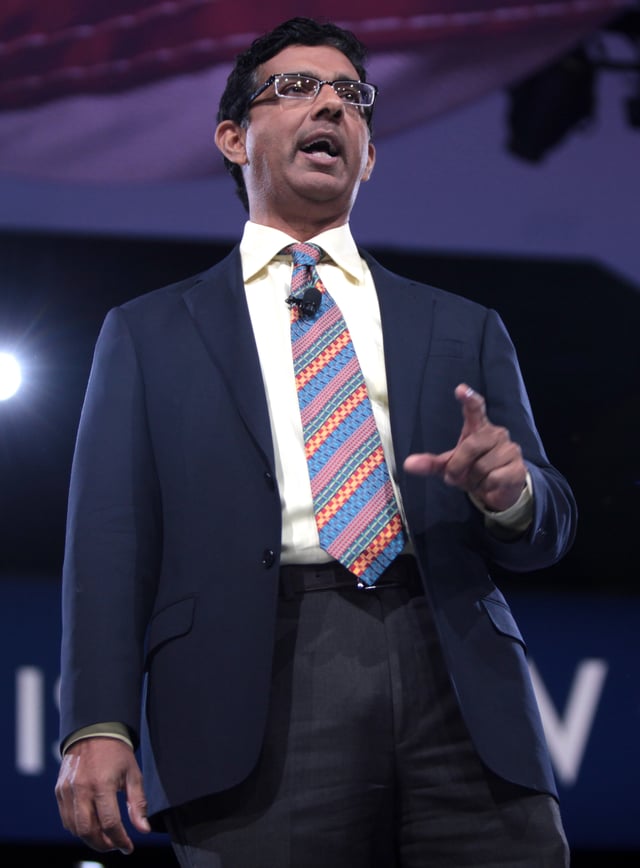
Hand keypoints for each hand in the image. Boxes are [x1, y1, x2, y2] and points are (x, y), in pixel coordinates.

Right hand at [55, 737, 150, 853]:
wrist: (94, 730)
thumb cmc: (116, 752)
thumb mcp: (133, 774)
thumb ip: (138, 803)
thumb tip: (143, 830)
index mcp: (102, 784)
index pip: (110, 823)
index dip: (120, 840)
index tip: (128, 847)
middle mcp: (81, 789)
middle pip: (88, 831)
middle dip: (103, 845)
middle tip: (115, 845)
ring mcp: (67, 791)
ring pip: (74, 828)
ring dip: (90, 838)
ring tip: (105, 838)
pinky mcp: (59, 791)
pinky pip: (66, 818)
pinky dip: (78, 828)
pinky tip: (91, 825)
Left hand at [403, 383, 526, 511]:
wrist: (498, 491)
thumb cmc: (471, 471)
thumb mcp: (448, 467)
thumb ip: (430, 464)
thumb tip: (408, 464)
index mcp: (478, 428)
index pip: (475, 408)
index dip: (469, 398)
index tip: (460, 389)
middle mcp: (496, 433)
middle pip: (470, 446)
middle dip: (458, 466)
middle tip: (456, 477)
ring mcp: (510, 448)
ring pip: (482, 467)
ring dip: (474, 481)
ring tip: (478, 480)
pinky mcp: (518, 467)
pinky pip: (494, 479)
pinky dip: (486, 488)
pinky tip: (490, 486)